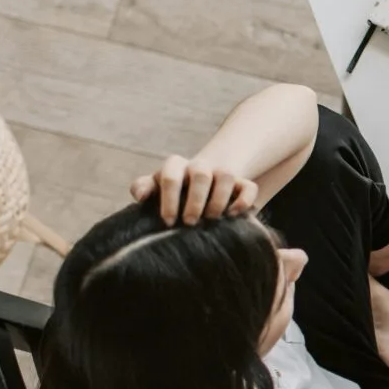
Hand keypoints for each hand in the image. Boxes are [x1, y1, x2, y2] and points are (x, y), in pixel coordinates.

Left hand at [130, 155, 259, 225]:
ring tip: (210, 220)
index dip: (169, 200)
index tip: (168, 221)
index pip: (170, 176)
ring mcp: (222, 172)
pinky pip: (249, 187)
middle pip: (200, 174)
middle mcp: (199, 166)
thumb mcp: (156, 186)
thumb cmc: (173, 190)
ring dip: (218, 201)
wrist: (202, 179)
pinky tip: (233, 215)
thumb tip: (139, 196)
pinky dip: (244, 201)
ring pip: (226, 177)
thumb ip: (143, 187)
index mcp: (176, 166)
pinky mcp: (242, 183)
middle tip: (189, 222)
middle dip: (195, 201)